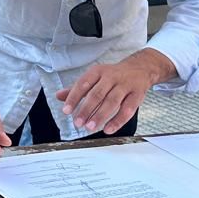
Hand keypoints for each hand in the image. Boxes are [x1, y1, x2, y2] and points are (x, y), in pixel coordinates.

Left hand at [56, 49, 173, 134]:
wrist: (140, 68)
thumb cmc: (113, 76)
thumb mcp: (94, 77)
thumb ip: (77, 89)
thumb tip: (58, 96)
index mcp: (98, 71)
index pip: (83, 84)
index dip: (74, 98)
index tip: (66, 110)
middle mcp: (111, 77)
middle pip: (97, 94)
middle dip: (86, 109)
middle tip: (78, 123)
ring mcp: (125, 85)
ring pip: (112, 102)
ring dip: (100, 116)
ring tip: (90, 127)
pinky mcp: (137, 95)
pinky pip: (128, 109)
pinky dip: (118, 121)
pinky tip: (108, 129)